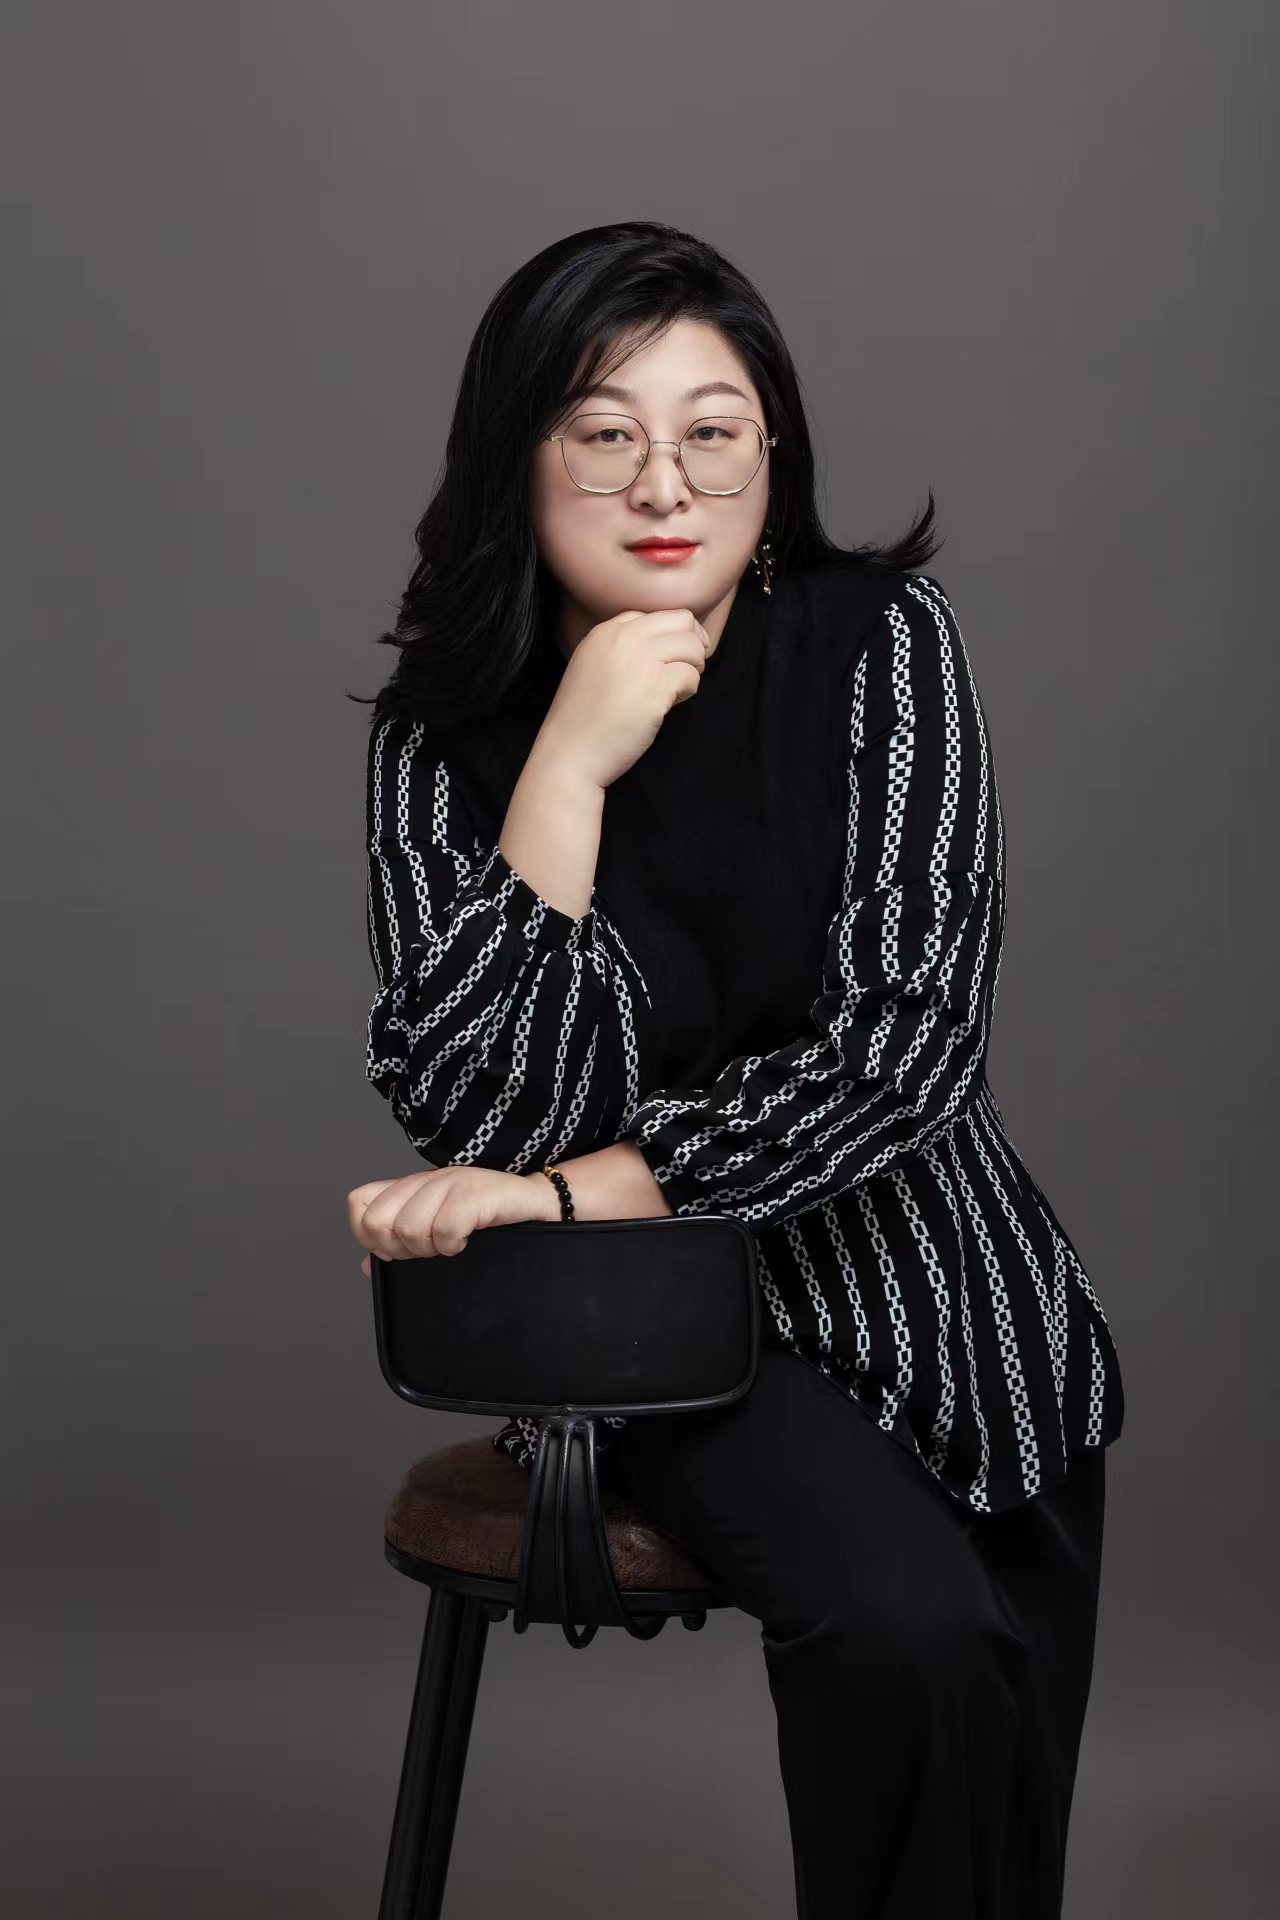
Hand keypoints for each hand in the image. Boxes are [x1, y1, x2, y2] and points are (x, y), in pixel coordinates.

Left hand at [348, 1164, 559, 1273]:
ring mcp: (449, 1182)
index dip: (369, 1235)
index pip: (358, 1204)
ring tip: (452, 1243)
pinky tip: (468, 1241)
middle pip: (376, 1221)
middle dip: (399, 1248)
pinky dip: (454, 1246)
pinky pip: (445, 1231)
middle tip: (429, 1249)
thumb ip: (401, 1240)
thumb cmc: (490, 1220)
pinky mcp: (474, 1192)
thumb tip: (366, 1264)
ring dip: (430, 1249)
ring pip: (409, 1229)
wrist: (540, 1205)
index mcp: (410, 1187)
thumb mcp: (438, 1228)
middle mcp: (425, 1180)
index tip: (398, 1250)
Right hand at [541, 605, 710, 788]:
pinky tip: (671, 704)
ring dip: (692, 669)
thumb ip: (621, 648)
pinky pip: (691, 676)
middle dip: (692, 646)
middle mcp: (625, 639)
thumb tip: (663, 643)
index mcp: (607, 631)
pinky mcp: (655, 689)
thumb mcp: (591, 665)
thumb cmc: (583, 716)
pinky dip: (689, 690)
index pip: (656, 615)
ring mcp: (641, 662)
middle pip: (683, 622)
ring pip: (692, 647)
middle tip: (686, 670)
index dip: (673, 634)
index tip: (674, 656)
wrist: (570, 751)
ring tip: (676, 690)